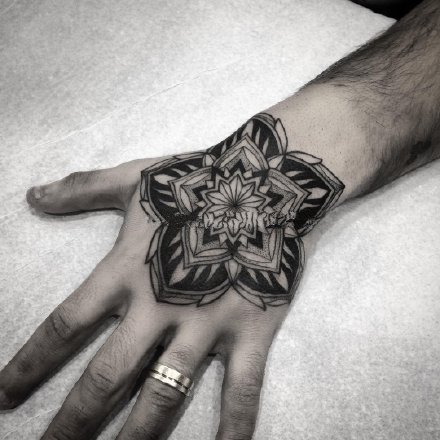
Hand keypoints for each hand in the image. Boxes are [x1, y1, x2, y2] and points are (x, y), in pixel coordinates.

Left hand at [0, 114, 342, 438]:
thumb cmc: (196, 181)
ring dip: (135, 438)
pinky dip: (233, 428)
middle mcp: (160, 307)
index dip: (29, 365)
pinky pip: (240, 390)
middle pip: (106, 376)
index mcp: (127, 272)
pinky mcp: (250, 331)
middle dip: (73, 422)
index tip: (3, 396)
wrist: (263, 184)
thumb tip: (33, 195)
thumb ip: (82, 188)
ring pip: (164, 395)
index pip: (65, 327)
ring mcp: (207, 324)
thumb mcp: (134, 179)